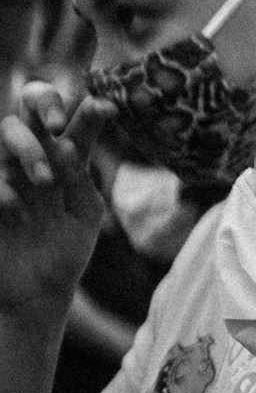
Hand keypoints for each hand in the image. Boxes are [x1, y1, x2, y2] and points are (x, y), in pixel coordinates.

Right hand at [0, 86, 112, 329]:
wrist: (38, 292)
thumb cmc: (66, 250)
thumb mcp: (85, 213)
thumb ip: (79, 178)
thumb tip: (67, 145)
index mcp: (67, 159)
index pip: (77, 122)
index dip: (90, 110)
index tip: (107, 109)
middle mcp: (36, 156)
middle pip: (30, 104)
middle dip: (44, 101)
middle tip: (58, 124)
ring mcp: (9, 173)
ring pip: (9, 130)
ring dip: (28, 148)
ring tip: (45, 179)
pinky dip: (3, 187)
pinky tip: (15, 207)